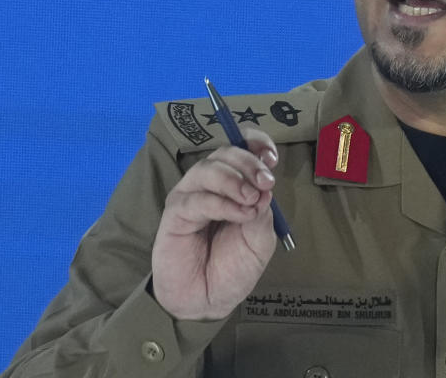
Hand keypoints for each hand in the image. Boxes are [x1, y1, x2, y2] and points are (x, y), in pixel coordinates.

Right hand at [151, 127, 279, 319]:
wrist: (208, 300)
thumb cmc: (233, 268)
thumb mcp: (260, 240)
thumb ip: (263, 213)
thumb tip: (264, 188)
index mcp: (234, 183)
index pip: (241, 147)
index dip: (256, 144)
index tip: (271, 158)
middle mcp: (211, 185)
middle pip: (226, 153)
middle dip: (249, 163)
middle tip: (265, 182)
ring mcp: (191, 197)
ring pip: (208, 169)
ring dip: (234, 180)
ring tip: (250, 201)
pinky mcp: (175, 215)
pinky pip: (196, 198)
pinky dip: (221, 203)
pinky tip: (238, 215)